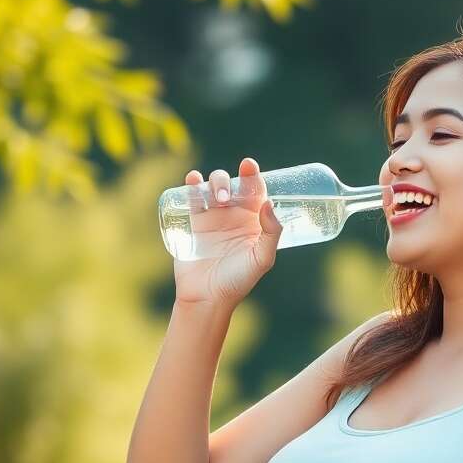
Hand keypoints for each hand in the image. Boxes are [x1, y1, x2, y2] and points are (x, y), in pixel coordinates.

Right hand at [172, 156, 282, 306]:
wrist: (206, 297)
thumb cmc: (238, 281)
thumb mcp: (262, 259)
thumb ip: (271, 232)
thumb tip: (269, 203)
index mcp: (254, 221)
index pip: (256, 191)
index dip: (254, 176)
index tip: (249, 165)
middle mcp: (235, 215)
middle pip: (234, 184)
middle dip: (231, 180)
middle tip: (228, 196)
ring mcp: (213, 217)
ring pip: (213, 187)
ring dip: (214, 182)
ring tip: (217, 197)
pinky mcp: (194, 223)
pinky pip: (192, 198)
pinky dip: (192, 184)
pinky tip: (193, 178)